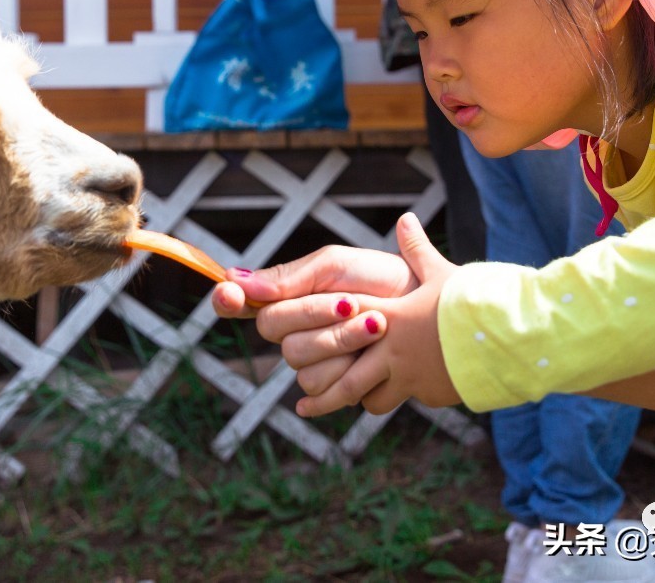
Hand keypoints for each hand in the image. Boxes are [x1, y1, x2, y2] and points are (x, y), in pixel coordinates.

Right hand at [246, 213, 461, 416]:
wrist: (427, 306)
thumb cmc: (381, 279)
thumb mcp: (336, 265)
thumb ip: (290, 276)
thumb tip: (236, 280)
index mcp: (286, 297)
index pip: (239, 303)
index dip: (226, 301)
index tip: (229, 294)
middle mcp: (292, 332)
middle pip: (274, 332)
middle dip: (315, 316)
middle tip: (352, 303)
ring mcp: (313, 362)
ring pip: (298, 364)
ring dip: (341, 342)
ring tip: (378, 324)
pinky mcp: (336, 389)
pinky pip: (320, 389)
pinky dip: (351, 369)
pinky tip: (373, 353)